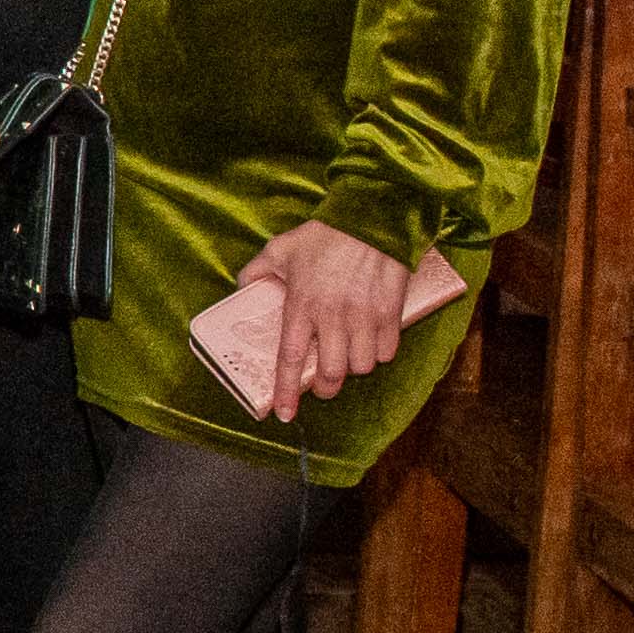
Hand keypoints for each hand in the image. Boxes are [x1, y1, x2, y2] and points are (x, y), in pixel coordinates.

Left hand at [235, 219, 416, 422]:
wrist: (372, 218)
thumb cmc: (325, 235)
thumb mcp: (280, 248)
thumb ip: (258, 270)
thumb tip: (242, 287)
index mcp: (301, 306)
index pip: (290, 359)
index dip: (286, 391)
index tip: (284, 414)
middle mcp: (332, 317)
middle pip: (330, 374)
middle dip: (325, 387)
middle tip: (322, 384)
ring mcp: (364, 317)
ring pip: (361, 367)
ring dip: (353, 368)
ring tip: (347, 357)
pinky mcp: (391, 313)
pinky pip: (387, 352)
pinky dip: (379, 354)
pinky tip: (372, 343)